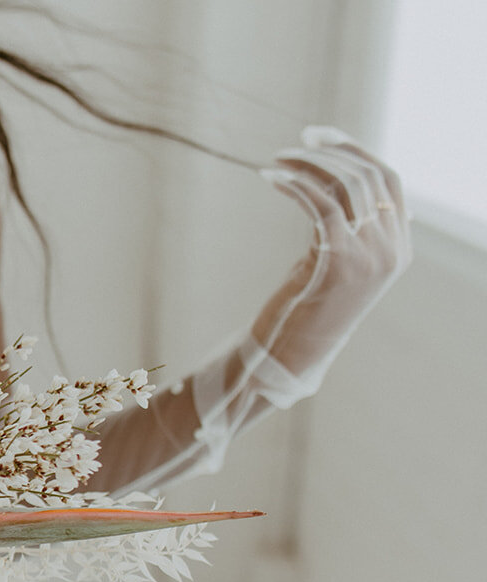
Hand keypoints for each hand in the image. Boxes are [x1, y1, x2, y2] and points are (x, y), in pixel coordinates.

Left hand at [253, 126, 412, 388]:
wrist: (287, 358)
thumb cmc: (304, 312)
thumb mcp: (334, 264)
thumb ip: (347, 230)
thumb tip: (345, 192)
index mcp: (398, 249)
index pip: (389, 180)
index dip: (356, 151)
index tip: (321, 136)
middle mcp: (392, 251)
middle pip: (368, 178)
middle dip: (330, 152)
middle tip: (294, 143)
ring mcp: (370, 259)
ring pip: (346, 188)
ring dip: (308, 166)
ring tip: (276, 161)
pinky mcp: (338, 264)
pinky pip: (321, 207)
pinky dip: (294, 186)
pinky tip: (270, 178)